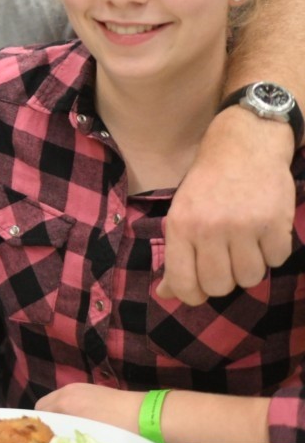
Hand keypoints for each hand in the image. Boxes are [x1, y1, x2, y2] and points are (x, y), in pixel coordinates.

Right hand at [35, 383, 142, 434]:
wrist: (145, 417)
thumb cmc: (116, 431)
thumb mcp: (87, 437)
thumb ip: (66, 435)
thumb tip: (55, 440)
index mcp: (64, 403)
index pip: (39, 412)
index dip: (41, 426)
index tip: (47, 439)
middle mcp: (68, 391)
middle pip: (45, 404)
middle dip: (49, 419)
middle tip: (58, 436)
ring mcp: (81, 387)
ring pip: (58, 401)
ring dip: (60, 413)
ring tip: (73, 430)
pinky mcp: (92, 388)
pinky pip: (71, 398)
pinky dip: (71, 408)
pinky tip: (87, 421)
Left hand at [162, 108, 295, 303]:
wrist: (244, 147)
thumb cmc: (207, 185)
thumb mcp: (182, 215)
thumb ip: (176, 256)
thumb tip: (165, 294)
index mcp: (181, 226)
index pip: (183, 283)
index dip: (192, 296)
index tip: (199, 291)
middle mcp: (210, 228)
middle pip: (219, 287)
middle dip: (224, 280)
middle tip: (225, 259)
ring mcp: (244, 226)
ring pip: (250, 278)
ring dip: (250, 267)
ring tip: (245, 243)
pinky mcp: (275, 223)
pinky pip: (277, 260)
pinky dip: (273, 252)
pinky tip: (264, 231)